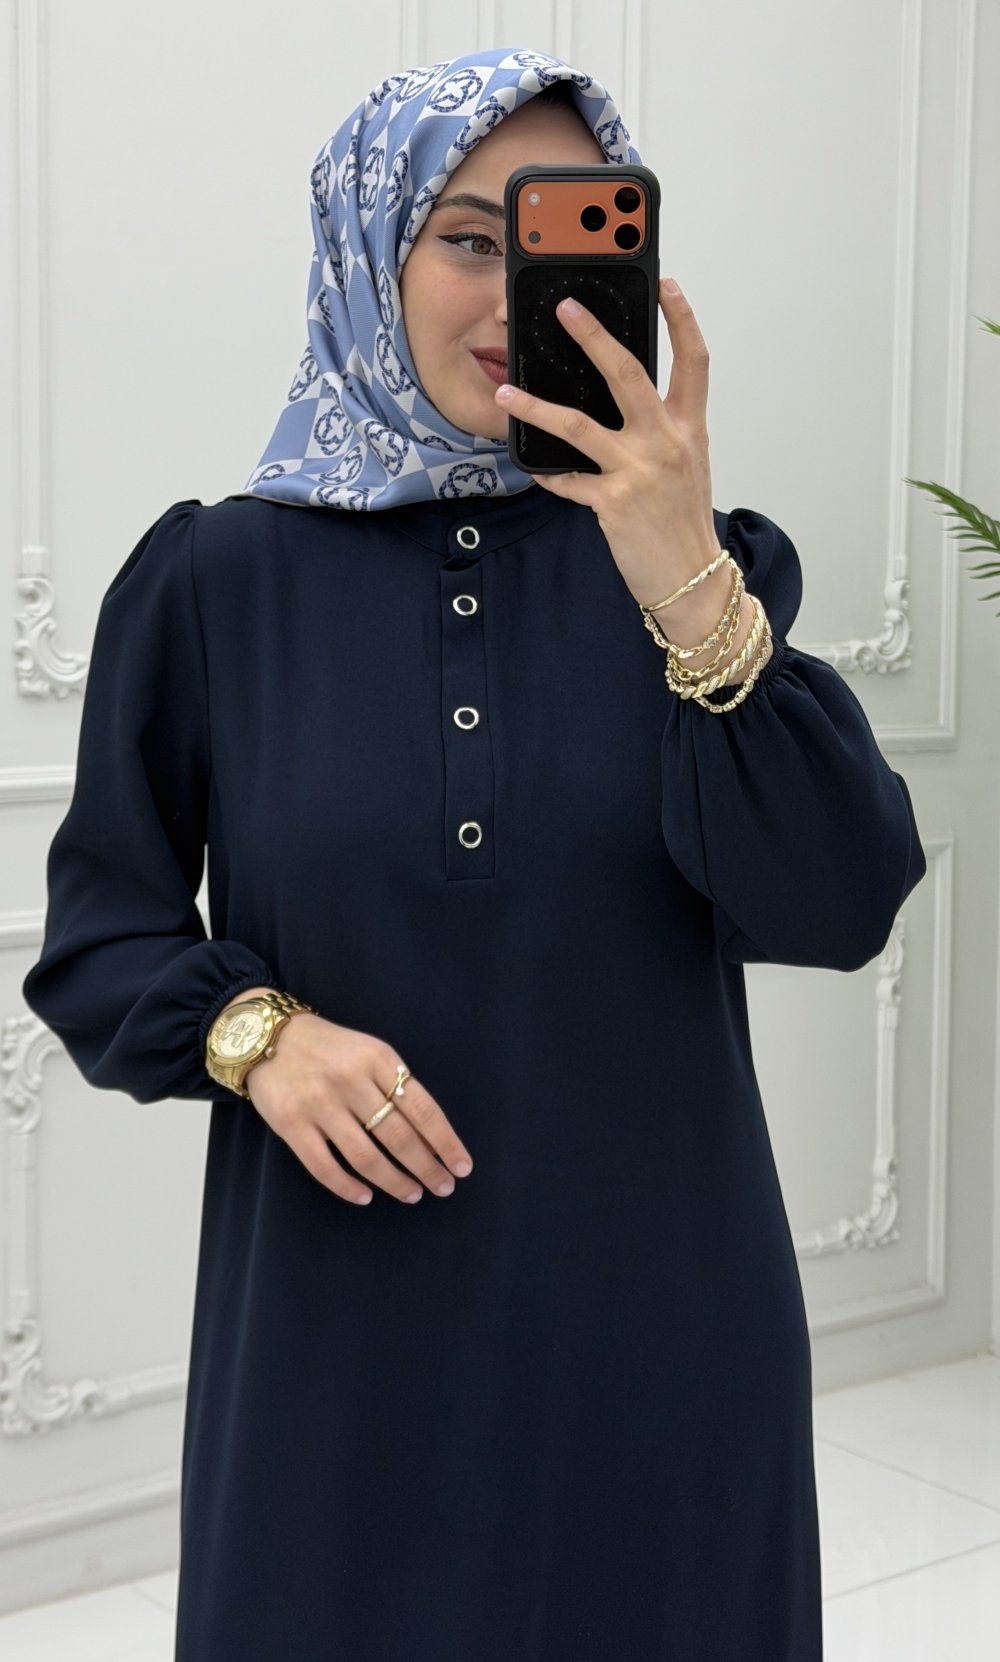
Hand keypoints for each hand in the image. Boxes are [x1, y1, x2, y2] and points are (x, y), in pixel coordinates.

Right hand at [244, 1009, 473, 1205]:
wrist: (269, 1037)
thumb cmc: (330, 1049)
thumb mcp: (370, 1052)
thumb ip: (396, 1085)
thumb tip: (431, 1135)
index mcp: (379, 1060)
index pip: (422, 1108)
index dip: (445, 1142)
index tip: (462, 1167)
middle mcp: (351, 1082)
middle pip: (398, 1136)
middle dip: (427, 1168)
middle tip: (442, 1187)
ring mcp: (320, 1105)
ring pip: (366, 1157)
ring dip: (394, 1182)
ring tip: (412, 1194)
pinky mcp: (291, 1124)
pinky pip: (324, 1167)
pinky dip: (348, 1187)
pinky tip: (365, 1196)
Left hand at [494, 277, 721, 608]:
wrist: (692, 579)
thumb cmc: (684, 523)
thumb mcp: (686, 466)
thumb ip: (662, 429)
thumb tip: (626, 401)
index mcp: (688, 428)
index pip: (693, 361)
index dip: (682, 319)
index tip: (667, 285)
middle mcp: (665, 442)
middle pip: (627, 373)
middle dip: (593, 334)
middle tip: (566, 308)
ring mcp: (638, 471)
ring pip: (578, 425)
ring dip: (536, 406)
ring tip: (506, 390)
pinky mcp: (613, 503)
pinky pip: (567, 480)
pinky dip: (547, 473)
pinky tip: (531, 467)